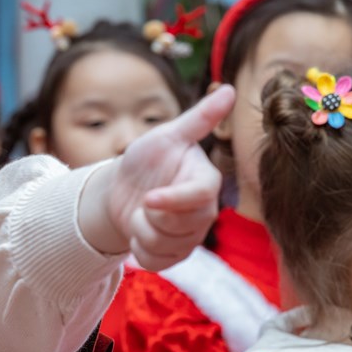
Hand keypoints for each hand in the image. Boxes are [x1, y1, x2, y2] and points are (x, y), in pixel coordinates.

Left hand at [79, 86, 234, 270]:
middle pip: (181, 226)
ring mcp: (191, 237)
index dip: (173, 200)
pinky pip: (155, 262)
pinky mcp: (175, 256)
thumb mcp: (167, 135)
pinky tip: (139, 232)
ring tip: (141, 213)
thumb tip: (229, 89)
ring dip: (141, 231)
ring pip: (165, 246)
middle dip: (151, 215)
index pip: (200, 197)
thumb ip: (199, 118)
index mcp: (206, 182)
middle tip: (145, 198)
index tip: (148, 198)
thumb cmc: (146, 160)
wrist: (122, 190)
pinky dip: (138, 250)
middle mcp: (205, 212)